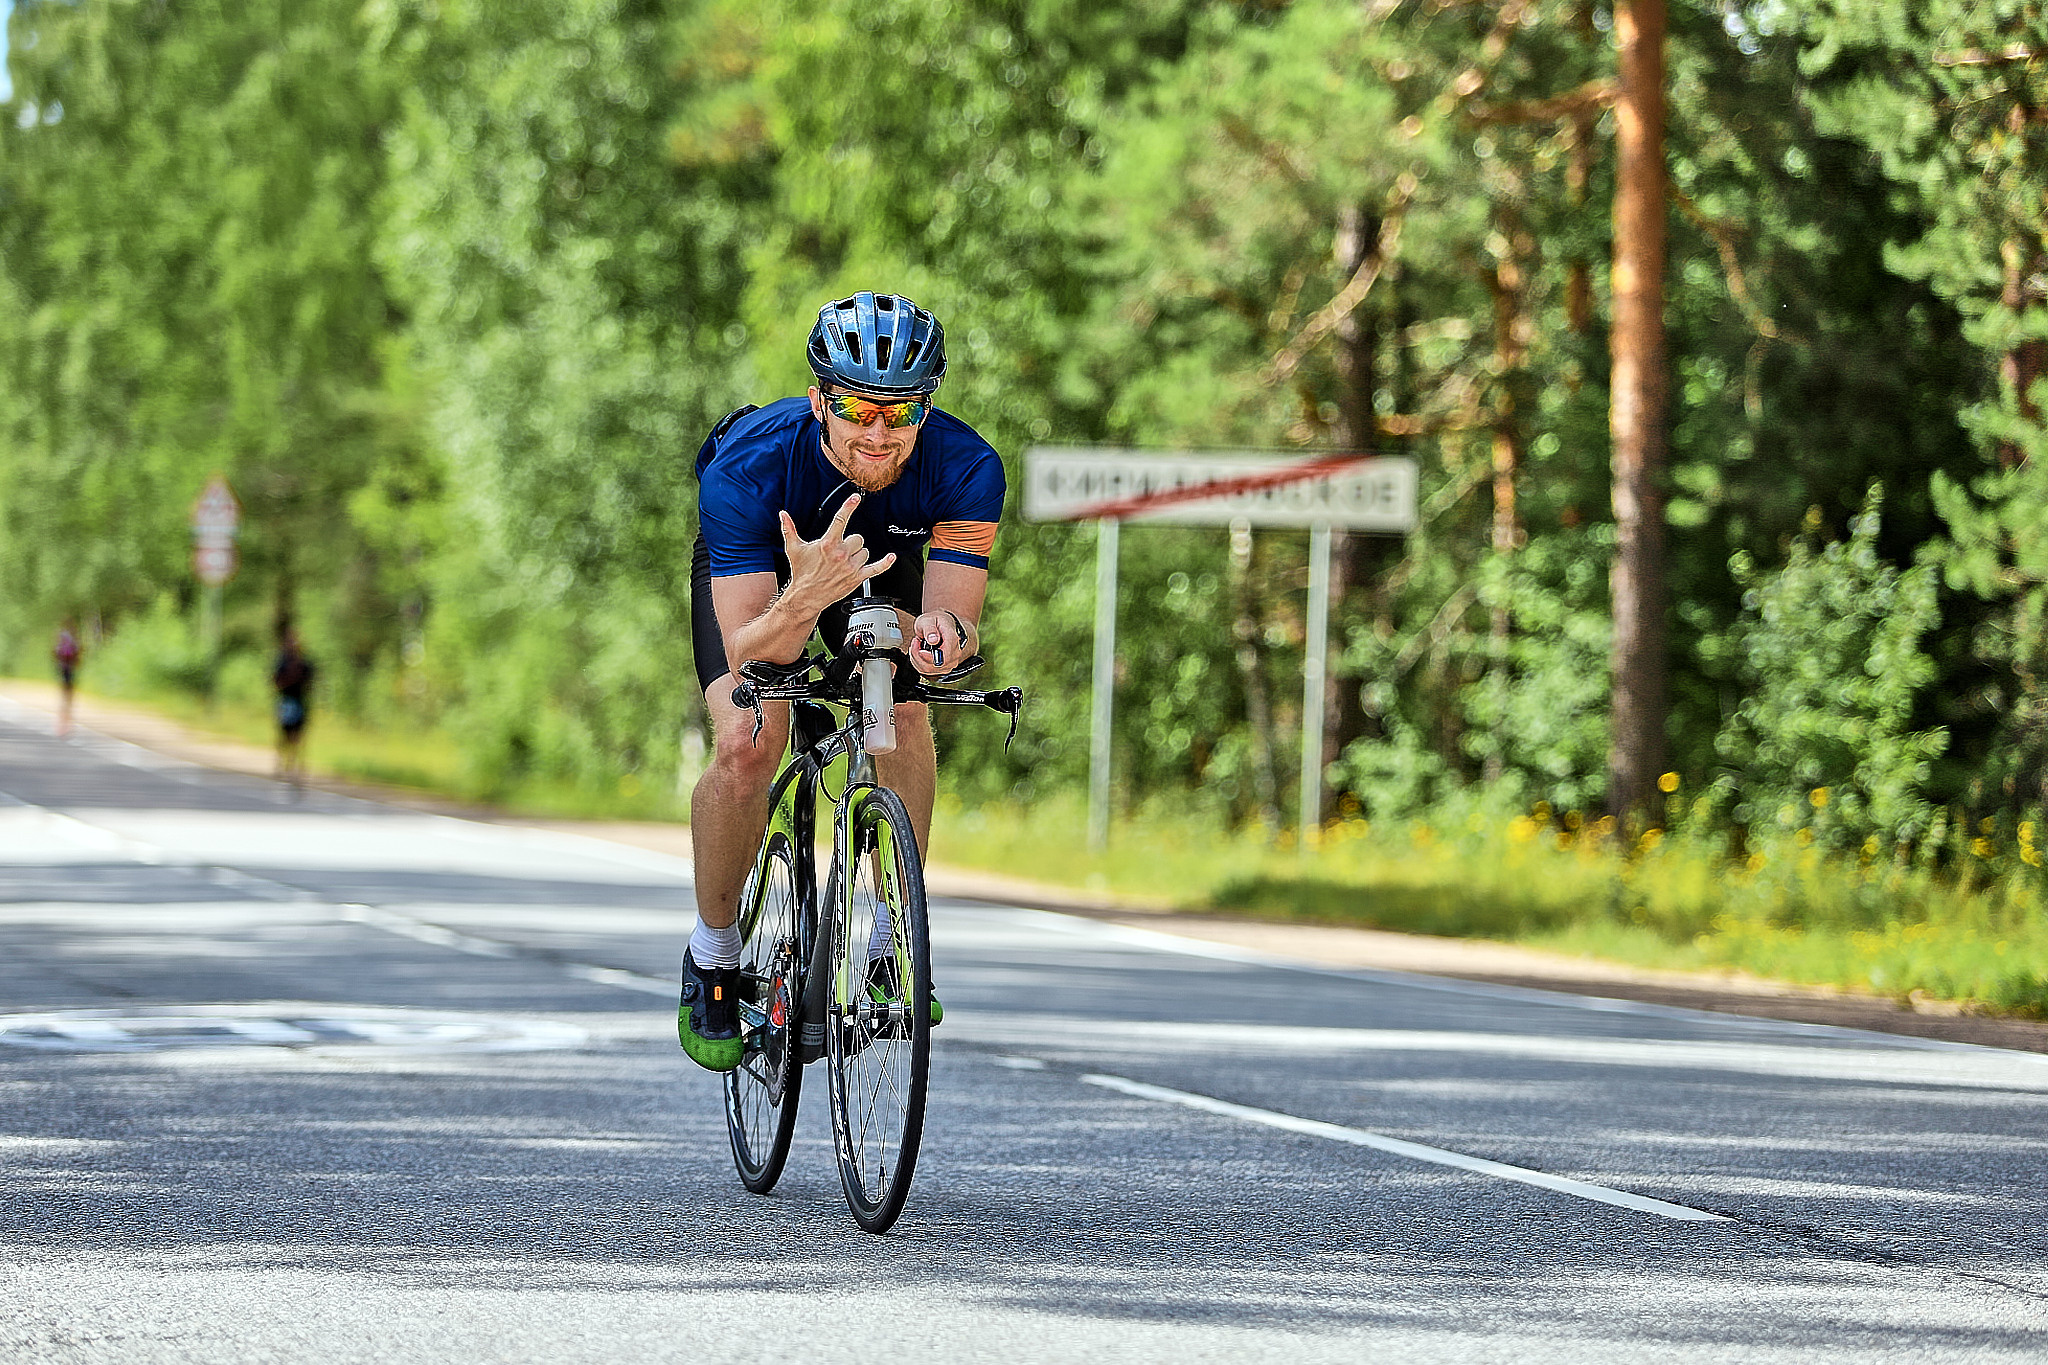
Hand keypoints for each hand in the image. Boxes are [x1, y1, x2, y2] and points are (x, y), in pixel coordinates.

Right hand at [778, 495, 895, 613]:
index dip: (848, 507)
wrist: (806, 596)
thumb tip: (783, 514)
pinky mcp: (857, 578)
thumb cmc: (801, 572)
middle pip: (858, 538)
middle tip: (839, 551)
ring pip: (865, 552)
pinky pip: (876, 569)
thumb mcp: (793, 549)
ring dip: (857, 555)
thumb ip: (789, 529)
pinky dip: (885, 563)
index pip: (840, 520)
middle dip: (850, 542)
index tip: (855, 497)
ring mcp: (850, 567)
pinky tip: (891, 558)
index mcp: (827, 544)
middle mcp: (841, 554)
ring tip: (844, 562)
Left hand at [909, 608, 969, 674]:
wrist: (942, 625)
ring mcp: (950, 662)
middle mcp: (954, 653)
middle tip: (916, 641)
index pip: (945, 656)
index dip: (929, 657)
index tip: (920, 650)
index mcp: (953, 639)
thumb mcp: (929, 620)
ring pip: (928, 669)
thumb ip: (930, 629)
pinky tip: (919, 652)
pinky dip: (918, 662)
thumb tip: (933, 640)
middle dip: (919, 655)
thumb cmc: (937, 622)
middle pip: (935, 665)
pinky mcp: (943, 668)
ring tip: (917, 644)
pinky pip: (926, 671)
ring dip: (917, 658)